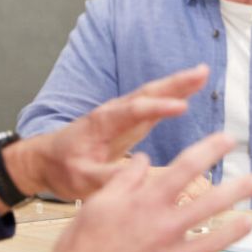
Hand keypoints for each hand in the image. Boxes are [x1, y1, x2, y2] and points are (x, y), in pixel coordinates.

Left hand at [0, 65, 207, 208]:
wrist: (48, 159)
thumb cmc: (63, 168)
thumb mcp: (81, 179)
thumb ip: (106, 177)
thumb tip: (136, 177)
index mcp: (102, 123)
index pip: (133, 112)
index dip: (157, 109)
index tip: (182, 107)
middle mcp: (114, 112)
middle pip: (147, 93)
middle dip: (175, 83)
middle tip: (201, 72)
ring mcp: (122, 113)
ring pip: (153, 94)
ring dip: (178, 83)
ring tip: (203, 73)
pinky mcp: (129, 119)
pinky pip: (154, 102)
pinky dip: (173, 93)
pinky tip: (191, 87)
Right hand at [34, 132, 251, 251]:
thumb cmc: (80, 247)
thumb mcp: (98, 202)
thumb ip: (125, 178)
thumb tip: (143, 158)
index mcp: (147, 202)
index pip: (186, 167)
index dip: (210, 150)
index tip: (228, 140)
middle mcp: (164, 227)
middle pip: (211, 202)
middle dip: (238, 189)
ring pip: (214, 241)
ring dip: (235, 231)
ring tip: (248, 222)